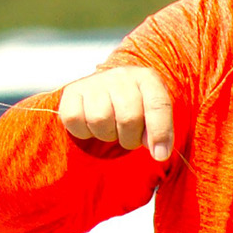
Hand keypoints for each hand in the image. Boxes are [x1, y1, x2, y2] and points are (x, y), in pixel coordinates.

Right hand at [55, 66, 173, 160]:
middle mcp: (121, 76)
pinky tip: (91, 125)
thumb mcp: (152, 114)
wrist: (106, 89)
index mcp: (147, 79)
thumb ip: (159, 131)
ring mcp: (95, 82)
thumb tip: (158, 152)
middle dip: (130, 138)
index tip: (160, 156)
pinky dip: (83, 131)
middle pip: (128, 118)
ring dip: (106, 135)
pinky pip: (75, 120)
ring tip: (110, 128)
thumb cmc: (134, 107)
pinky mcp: (72, 91)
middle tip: (128, 137)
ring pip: (100, 120)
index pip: (158, 105)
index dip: (160, 133)